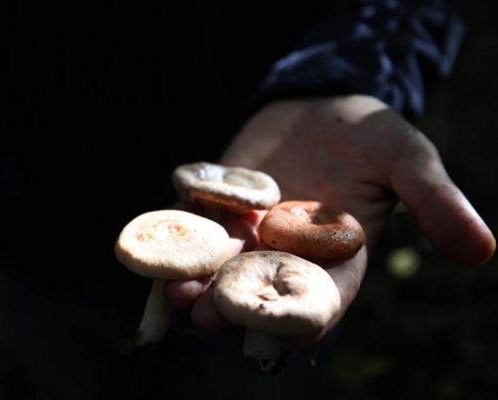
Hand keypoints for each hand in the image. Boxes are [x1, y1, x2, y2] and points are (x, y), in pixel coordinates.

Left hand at [164, 94, 494, 349]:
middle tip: (209, 316)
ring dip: (194, 286)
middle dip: (234, 308)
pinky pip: (191, 236)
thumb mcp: (404, 157)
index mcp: (335, 262)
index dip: (302, 317)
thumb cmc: (366, 132)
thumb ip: (433, 200)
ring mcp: (246, 240)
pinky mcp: (216, 215)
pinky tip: (151, 249)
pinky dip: (173, 244)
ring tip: (174, 292)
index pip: (319, 304)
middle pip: (258, 296)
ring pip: (217, 273)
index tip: (280, 324)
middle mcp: (285, 260)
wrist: (315, 103)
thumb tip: (482, 248)